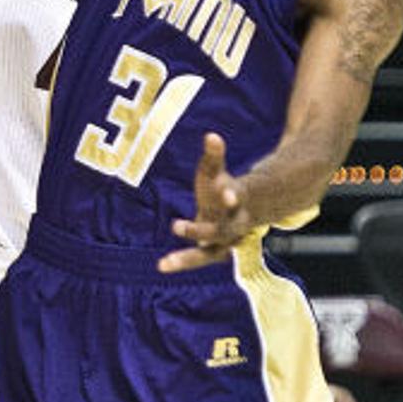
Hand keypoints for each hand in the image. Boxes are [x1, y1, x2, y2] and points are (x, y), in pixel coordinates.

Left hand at [158, 133, 253, 271]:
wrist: (239, 211)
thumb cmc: (221, 187)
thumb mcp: (217, 172)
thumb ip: (214, 156)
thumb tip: (211, 135)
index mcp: (237, 201)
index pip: (235, 199)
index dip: (232, 197)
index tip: (227, 193)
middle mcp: (234, 225)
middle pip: (221, 232)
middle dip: (200, 230)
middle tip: (176, 226)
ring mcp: (225, 242)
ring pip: (209, 254)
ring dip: (188, 259)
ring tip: (163, 264)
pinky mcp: (214, 251)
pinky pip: (198, 258)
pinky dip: (182, 262)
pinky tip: (162, 265)